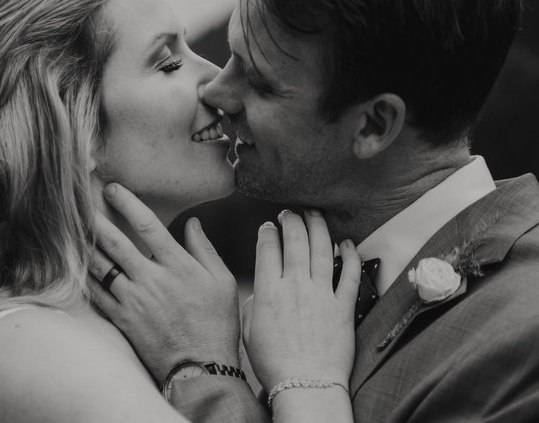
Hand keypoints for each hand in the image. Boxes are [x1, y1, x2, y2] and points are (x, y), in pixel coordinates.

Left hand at [88, 183, 240, 384]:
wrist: (201, 370)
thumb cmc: (216, 324)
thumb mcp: (222, 282)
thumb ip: (205, 250)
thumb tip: (192, 223)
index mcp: (177, 266)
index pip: (147, 224)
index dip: (127, 202)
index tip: (112, 188)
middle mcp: (151, 279)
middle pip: (114, 241)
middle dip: (94, 217)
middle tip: (77, 199)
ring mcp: (133, 300)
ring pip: (99, 265)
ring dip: (83, 243)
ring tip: (69, 226)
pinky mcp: (122, 319)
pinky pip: (95, 293)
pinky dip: (82, 276)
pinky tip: (72, 263)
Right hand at [242, 210, 359, 390]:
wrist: (305, 385)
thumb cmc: (274, 363)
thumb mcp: (249, 331)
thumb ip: (253, 305)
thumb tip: (260, 291)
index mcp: (268, 291)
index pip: (267, 249)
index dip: (267, 232)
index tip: (268, 227)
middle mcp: (295, 286)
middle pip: (295, 240)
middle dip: (291, 221)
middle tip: (290, 214)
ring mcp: (321, 294)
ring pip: (322, 249)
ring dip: (318, 227)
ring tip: (315, 215)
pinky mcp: (343, 306)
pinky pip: (350, 273)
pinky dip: (350, 255)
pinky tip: (347, 243)